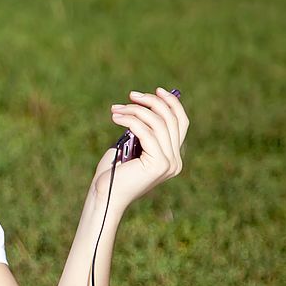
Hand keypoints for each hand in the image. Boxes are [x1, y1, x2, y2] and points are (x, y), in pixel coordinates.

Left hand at [90, 87, 188, 210]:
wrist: (104, 195)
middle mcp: (175, 161)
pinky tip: (115, 118)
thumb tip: (144, 104)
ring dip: (135, 111)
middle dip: (151, 102)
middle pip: (171, 119)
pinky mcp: (158, 164)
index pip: (181, 123)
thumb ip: (142, 129)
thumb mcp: (130, 146)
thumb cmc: (112, 173)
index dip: (171, 104)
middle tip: (131, 96)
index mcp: (172, 157)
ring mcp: (169, 163)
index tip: (156, 90)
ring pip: (158, 123)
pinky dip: (130, 120)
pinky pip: (145, 132)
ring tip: (116, 110)